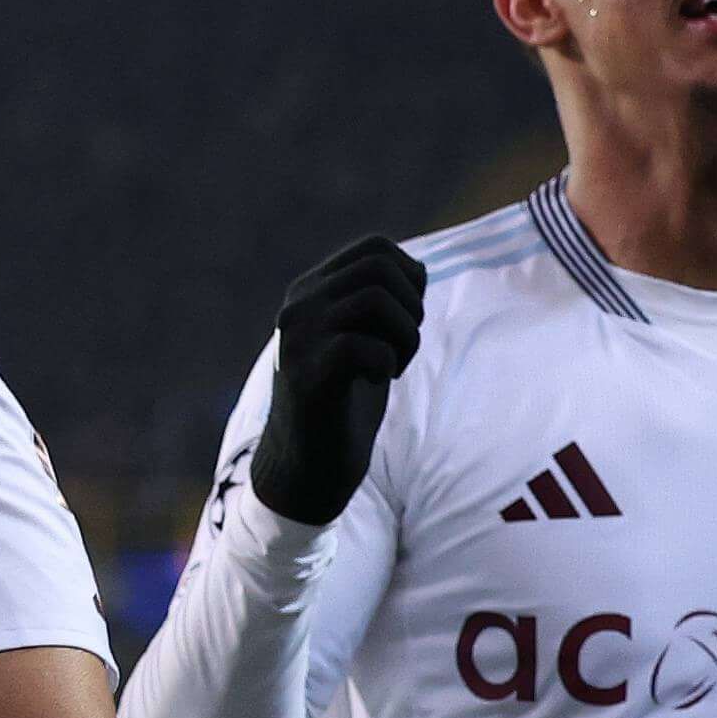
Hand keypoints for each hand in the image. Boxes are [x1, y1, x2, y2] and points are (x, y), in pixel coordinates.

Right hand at [253, 239, 425, 524]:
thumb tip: (418, 270)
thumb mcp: (359, 341)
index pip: (376, 248)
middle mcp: (298, 306)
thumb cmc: (341, 405)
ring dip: (405, 335)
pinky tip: (377, 382)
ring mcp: (298, 339)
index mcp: (309, 291)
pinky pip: (365, 346)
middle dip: (411, 307)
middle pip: (379, 267)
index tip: (405, 322)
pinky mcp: (308, 377)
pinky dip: (388, 364)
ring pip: (374, 299)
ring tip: (394, 366)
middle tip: (404, 347)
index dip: (410, 279)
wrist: (304, 469)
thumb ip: (377, 305)